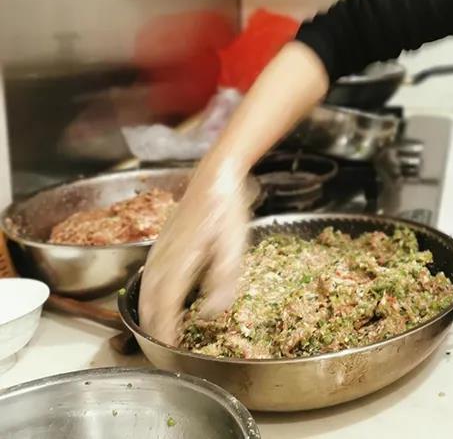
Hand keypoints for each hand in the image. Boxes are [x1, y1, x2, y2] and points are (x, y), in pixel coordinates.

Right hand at [138, 158, 252, 344]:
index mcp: (179, 261)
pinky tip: (159, 301)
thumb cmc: (226, 209)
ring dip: (148, 314)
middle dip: (153, 329)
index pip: (164, 307)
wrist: (215, 176)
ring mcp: (158, 251)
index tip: (170, 351)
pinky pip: (148, 278)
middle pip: (148, 303)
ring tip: (158, 332)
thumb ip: (223, 279)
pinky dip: (149, 297)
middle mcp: (162, 259)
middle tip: (162, 351)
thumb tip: (212, 312)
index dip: (165, 332)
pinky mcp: (160, 245)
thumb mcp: (234, 245)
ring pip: (144, 292)